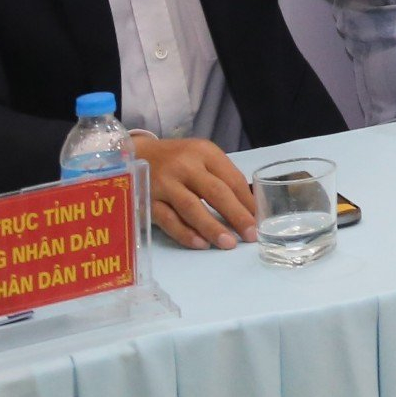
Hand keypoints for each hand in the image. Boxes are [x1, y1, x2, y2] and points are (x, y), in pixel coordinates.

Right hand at [132, 135, 256, 249]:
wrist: (136, 154)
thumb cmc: (177, 160)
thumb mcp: (200, 158)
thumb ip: (220, 178)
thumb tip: (247, 209)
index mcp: (204, 153)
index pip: (232, 179)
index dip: (248, 202)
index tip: (259, 221)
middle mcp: (185, 165)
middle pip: (216, 192)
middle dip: (236, 215)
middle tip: (251, 235)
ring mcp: (165, 183)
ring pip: (192, 207)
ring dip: (212, 228)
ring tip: (229, 244)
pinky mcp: (148, 200)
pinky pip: (169, 219)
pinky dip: (185, 233)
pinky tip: (201, 244)